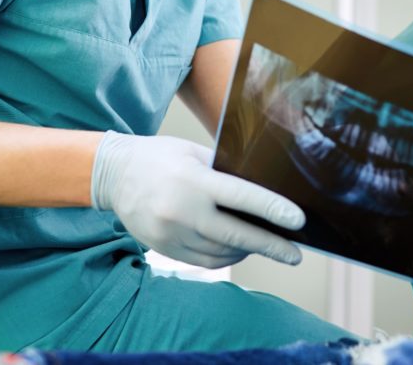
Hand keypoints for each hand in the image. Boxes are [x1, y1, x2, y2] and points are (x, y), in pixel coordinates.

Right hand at [91, 131, 304, 267]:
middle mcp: (182, 211)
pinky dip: (225, 256)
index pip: (242, 198)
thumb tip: (264, 189)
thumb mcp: (193, 152)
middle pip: (236, 236)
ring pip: (221, 253)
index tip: (298, 221)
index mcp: (194, 181)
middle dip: (272, 246)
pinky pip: (204, 260)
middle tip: (296, 255)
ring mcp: (171, 234)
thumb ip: (225, 171)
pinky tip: (238, 248)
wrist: (114, 174)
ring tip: (265, 245)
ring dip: (247, 250)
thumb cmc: (160, 157)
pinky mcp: (165, 249)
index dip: (273, 210)